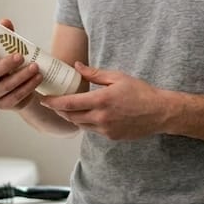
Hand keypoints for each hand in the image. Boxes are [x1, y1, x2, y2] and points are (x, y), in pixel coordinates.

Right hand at [0, 18, 42, 110]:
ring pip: (5, 87)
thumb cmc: (10, 64)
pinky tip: (37, 78)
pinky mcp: (4, 104)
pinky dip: (28, 87)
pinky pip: (15, 97)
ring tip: (35, 67)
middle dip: (4, 65)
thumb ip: (5, 36)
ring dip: (21, 76)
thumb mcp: (7, 49)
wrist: (21, 85)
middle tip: (19, 56)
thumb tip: (5, 22)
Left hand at [39, 62, 169, 140]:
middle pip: (71, 116)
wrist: (159, 112)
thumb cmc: (140, 92)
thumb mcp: (117, 77)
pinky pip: (92, 130)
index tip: (44, 99)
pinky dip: (86, 122)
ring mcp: (106, 129)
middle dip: (59, 110)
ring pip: (80, 125)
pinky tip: (87, 114)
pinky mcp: (111, 136)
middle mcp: (101, 117)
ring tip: (68, 108)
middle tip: (53, 102)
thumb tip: (76, 66)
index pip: (69, 103)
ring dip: (72, 117)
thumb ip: (94, 73)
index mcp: (101, 100)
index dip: (53, 102)